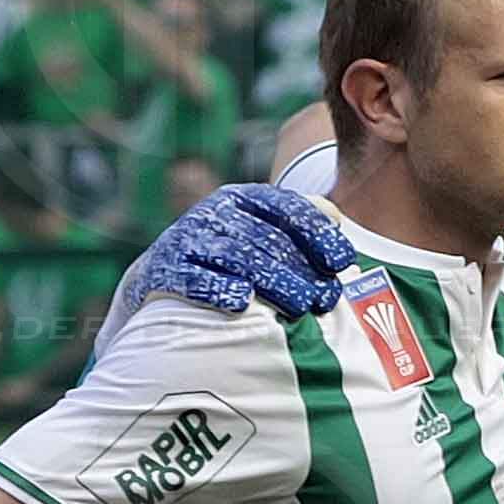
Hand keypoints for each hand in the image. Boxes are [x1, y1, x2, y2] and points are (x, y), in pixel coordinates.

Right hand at [126, 179, 355, 318]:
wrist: (161, 271)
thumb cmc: (228, 254)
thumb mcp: (261, 228)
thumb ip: (299, 220)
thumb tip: (336, 217)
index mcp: (245, 198)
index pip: (288, 208)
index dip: (318, 234)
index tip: (342, 261)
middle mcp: (216, 212)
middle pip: (266, 239)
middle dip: (300, 269)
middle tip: (325, 298)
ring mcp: (188, 238)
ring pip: (236, 257)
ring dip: (271, 281)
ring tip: (299, 305)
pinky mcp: (164, 267)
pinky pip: (192, 277)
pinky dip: (217, 288)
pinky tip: (241, 302)